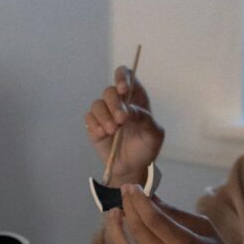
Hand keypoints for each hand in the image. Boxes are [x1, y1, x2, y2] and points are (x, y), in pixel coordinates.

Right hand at [84, 66, 164, 185]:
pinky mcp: (94, 125)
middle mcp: (119, 102)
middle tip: (121, 121)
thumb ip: (146, 119)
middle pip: (109, 91)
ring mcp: (105, 113)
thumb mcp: (154, 135)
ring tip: (112, 132)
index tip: (123, 89)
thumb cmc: (145, 148)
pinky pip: (89, 118)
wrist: (131, 168)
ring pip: (98, 104)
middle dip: (114, 105)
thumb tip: (130, 110)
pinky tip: (103, 135)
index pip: (126, 76)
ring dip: (104, 117)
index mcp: (135, 98)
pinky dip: (95, 125)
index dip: (122, 77)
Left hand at [105, 187, 243, 243]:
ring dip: (115, 228)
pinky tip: (121, 231)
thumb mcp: (204, 227)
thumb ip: (175, 213)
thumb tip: (150, 198)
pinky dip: (123, 243)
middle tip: (124, 191)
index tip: (132, 187)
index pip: (153, 219)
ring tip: (114, 212)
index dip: (139, 200)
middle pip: (138, 230)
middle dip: (128, 207)